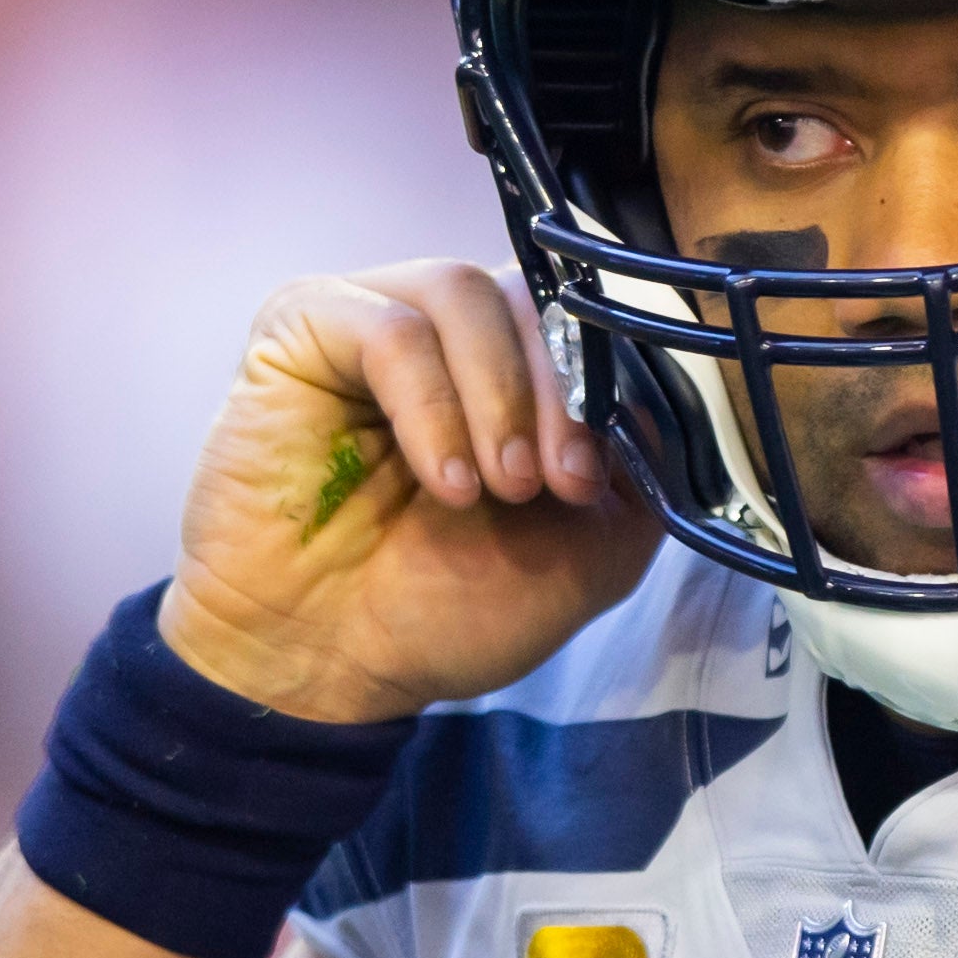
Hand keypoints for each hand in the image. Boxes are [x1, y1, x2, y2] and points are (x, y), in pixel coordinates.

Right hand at [158, 263, 661, 722]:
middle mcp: (445, 333)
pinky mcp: (301, 332)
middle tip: (551, 483)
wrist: (331, 665)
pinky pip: (387, 328)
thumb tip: (657, 390)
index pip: (579, 315)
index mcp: (513, 369)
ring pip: (463, 292)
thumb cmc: (446, 610)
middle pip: (528, 293)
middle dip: (555, 390)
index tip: (596, 475)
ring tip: (497, 488)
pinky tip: (443, 481)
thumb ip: (636, 466)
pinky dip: (431, 405)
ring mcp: (370, 320)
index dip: (603, 377)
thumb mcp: (589, 552)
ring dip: (497, 395)